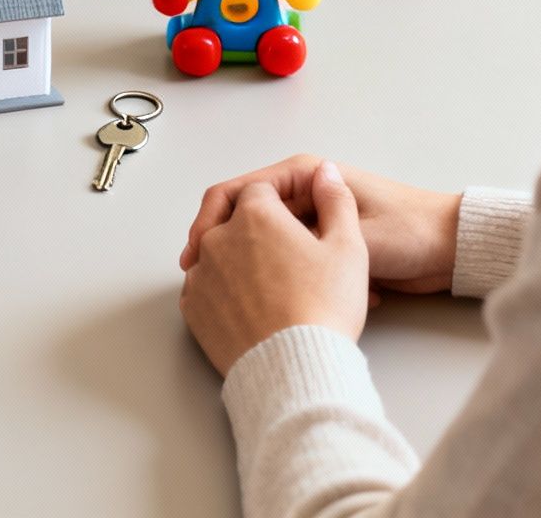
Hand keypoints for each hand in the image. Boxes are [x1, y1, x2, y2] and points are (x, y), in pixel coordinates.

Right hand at [180, 155, 458, 295]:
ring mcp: (310, 221)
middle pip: (245, 220)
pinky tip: (292, 302)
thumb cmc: (412, 232)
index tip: (197, 255)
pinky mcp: (320, 246)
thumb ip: (312, 230)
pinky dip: (286, 279)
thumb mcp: (359, 234)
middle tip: (206, 283)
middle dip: (227, 252)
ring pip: (264, 245)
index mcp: (307, 175)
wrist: (452, 252)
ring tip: (242, 299)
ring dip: (258, 270)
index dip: (210, 222)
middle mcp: (303, 193)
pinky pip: (287, 261)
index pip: (239, 191)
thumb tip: (261, 232)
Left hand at [181, 164, 367, 374]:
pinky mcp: (192, 309)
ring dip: (237, 261)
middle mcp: (218, 238)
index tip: (297, 227)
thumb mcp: (349, 247)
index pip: (261, 191)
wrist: (295, 368)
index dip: (282, 205)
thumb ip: (337, 200)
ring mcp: (200, 275)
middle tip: (286, 261)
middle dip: (257, 233)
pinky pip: (204, 288)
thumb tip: (327, 172)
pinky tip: (250, 307)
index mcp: (255, 215)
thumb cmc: (324, 308)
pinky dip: (222, 292)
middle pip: (235, 220)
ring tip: (272, 289)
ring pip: (217, 254)